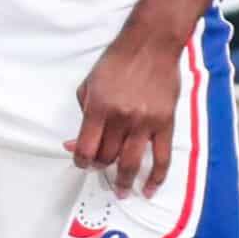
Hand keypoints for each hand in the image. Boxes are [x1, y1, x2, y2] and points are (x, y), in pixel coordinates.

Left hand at [64, 36, 180, 198]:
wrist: (150, 46)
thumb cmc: (116, 62)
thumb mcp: (89, 84)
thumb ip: (82, 114)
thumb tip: (74, 143)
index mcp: (99, 107)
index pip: (85, 147)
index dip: (80, 161)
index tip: (81, 163)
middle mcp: (121, 118)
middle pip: (107, 157)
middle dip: (100, 167)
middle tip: (100, 171)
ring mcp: (145, 123)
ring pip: (131, 163)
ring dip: (124, 182)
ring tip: (122, 192)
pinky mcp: (165, 123)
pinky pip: (162, 158)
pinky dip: (156, 177)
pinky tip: (149, 189)